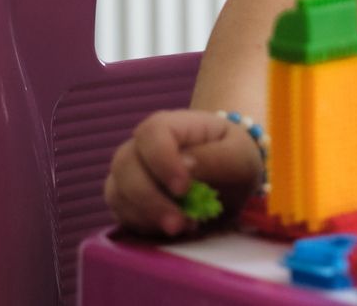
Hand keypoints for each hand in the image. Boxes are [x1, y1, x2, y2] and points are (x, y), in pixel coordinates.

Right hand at [103, 109, 263, 236]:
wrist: (227, 176)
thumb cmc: (232, 159)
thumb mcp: (238, 157)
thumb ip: (215, 159)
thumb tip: (185, 166)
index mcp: (171, 125)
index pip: (153, 132)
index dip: (163, 160)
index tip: (183, 188)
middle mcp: (141, 145)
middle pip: (126, 165)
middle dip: (150, 200)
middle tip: (179, 223)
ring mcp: (128, 172)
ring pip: (118, 193)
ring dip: (146, 217)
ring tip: (182, 227)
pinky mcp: (124, 200)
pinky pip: (120, 214)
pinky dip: (142, 226)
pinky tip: (169, 230)